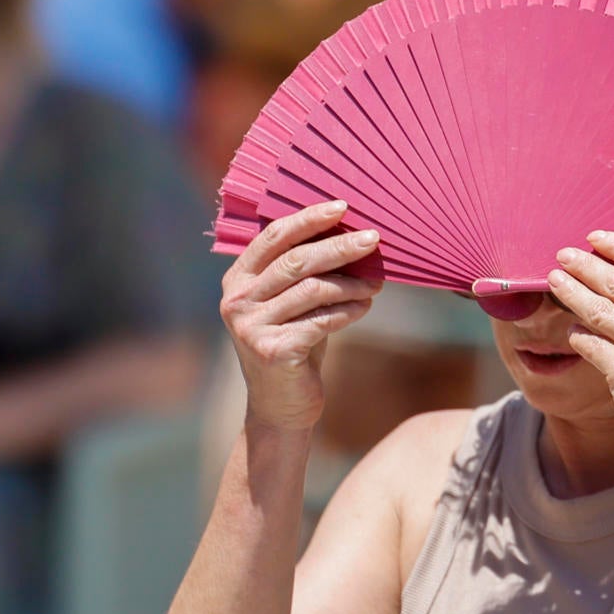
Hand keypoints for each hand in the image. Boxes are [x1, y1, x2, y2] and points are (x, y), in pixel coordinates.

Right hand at [220, 200, 383, 433]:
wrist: (280, 406)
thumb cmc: (294, 345)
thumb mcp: (291, 304)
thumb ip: (303, 272)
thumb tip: (351, 232)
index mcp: (238, 280)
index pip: (273, 236)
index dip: (308, 218)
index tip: (343, 207)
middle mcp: (238, 300)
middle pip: (297, 260)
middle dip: (340, 247)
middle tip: (374, 240)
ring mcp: (252, 326)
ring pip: (313, 289)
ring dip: (351, 284)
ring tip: (375, 283)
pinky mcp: (273, 351)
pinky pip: (322, 320)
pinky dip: (349, 311)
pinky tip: (365, 308)